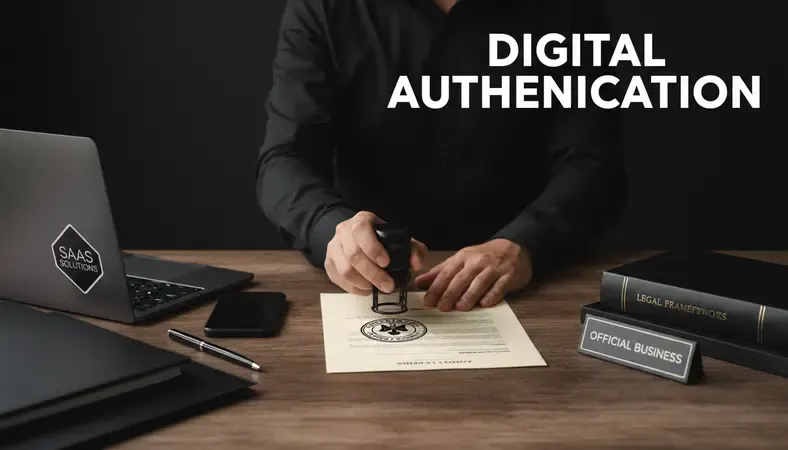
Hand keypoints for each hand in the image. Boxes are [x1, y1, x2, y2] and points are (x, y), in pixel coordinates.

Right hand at [325, 211, 427, 295]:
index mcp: (361, 220)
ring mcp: (333, 247)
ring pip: (344, 269)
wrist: (356, 237)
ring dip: (363, 283)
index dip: (373, 248)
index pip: (362, 230)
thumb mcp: (400, 238)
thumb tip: (416, 264)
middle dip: (373, 273)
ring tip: (376, 288)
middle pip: (354, 255)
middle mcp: (343, 231)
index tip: (386, 263)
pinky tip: (366, 289)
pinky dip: (353, 288)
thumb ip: (414, 249)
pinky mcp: (328, 262)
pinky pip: (338, 279)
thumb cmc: (381, 239)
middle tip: (388, 286)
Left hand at [414, 239, 531, 311]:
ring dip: (469, 295)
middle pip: (461, 279)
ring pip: (479, 282)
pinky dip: (492, 295)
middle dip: (450, 293)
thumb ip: (441, 271)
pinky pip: (499, 286)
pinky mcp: (508, 275)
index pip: (447, 273)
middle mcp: (478, 262)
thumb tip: (420, 282)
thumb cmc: (484, 256)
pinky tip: (485, 303)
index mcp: (463, 257)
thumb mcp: (461, 259)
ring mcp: (494, 268)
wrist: (513, 248)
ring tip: (460, 307)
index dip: (436, 287)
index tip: (428, 300)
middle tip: (441, 307)